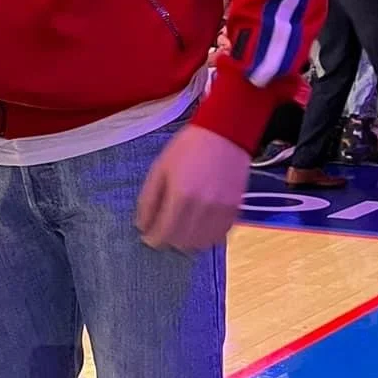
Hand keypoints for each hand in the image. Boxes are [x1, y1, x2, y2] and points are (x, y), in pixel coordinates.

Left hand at [135, 123, 248, 252]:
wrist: (224, 134)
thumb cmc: (187, 148)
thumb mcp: (159, 169)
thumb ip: (148, 200)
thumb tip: (142, 226)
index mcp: (181, 196)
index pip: (164, 233)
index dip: (153, 239)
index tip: (148, 237)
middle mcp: (203, 208)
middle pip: (182, 242)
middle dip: (169, 241)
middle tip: (162, 232)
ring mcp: (222, 211)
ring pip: (202, 243)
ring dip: (188, 242)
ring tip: (180, 231)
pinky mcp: (236, 210)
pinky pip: (220, 236)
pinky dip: (207, 237)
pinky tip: (198, 228)